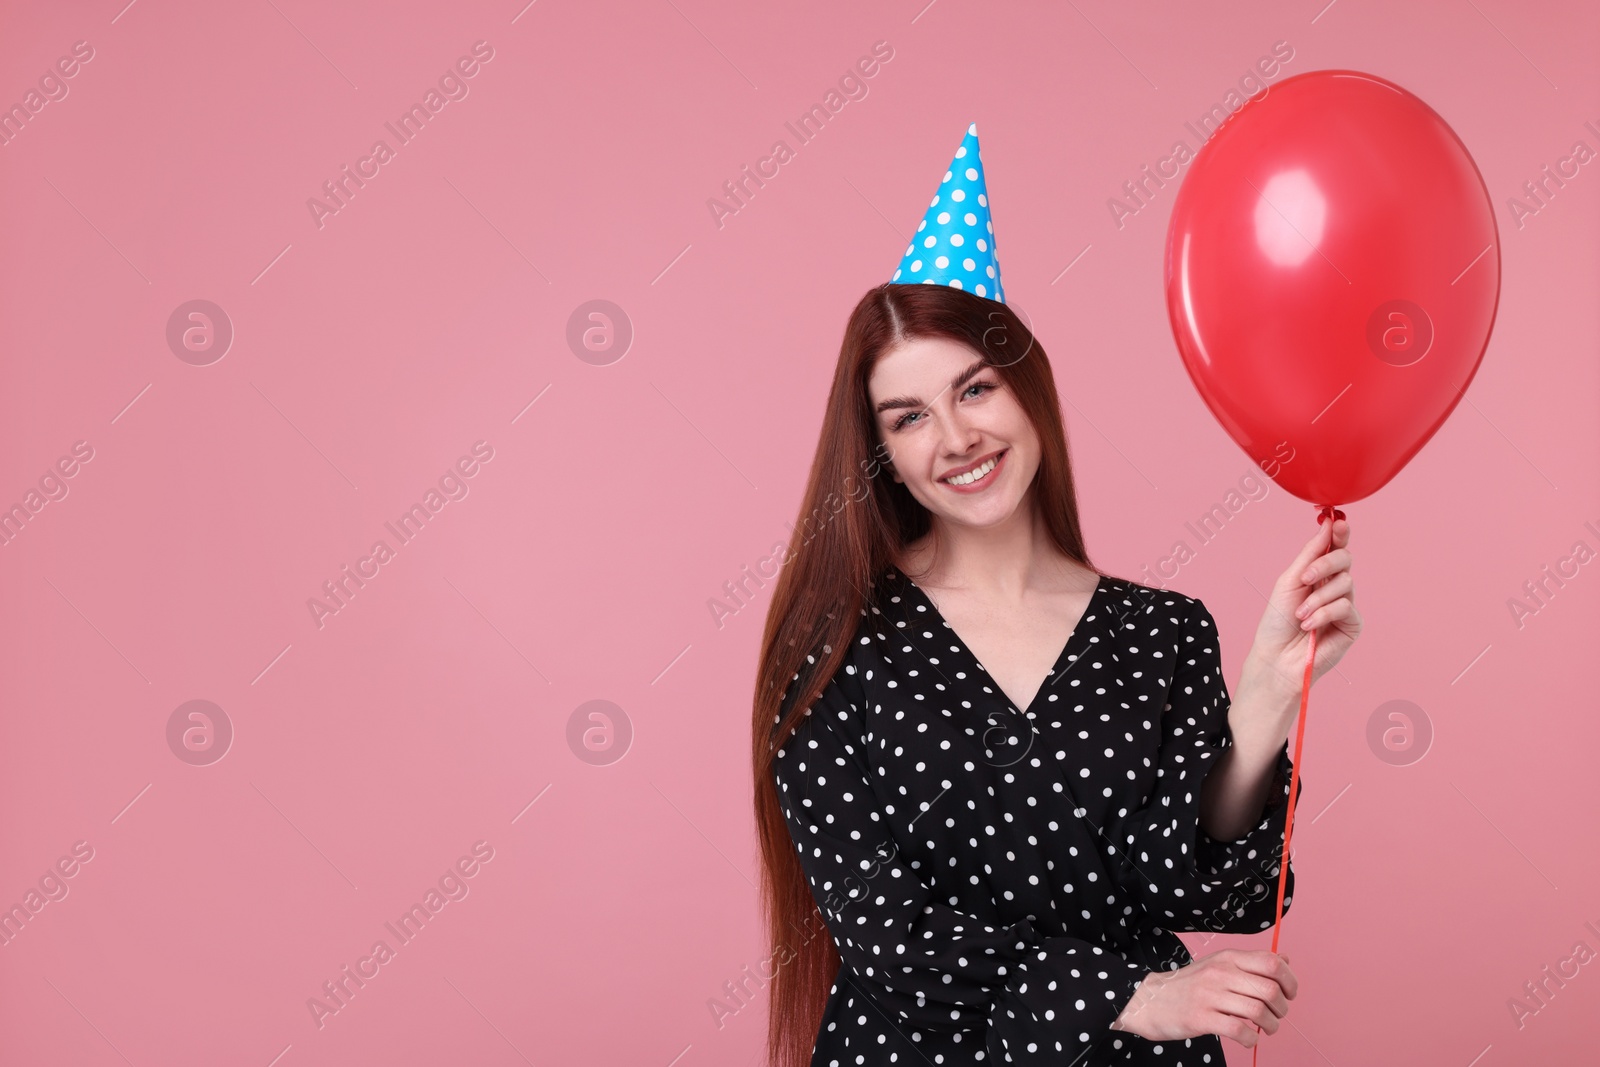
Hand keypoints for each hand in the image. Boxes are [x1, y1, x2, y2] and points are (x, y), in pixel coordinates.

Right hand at [1110, 949, 1296, 1048]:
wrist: (1151, 1000)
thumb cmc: (1191, 985)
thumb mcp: (1219, 965)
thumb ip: (1251, 963)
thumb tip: (1285, 959)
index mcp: (1228, 958)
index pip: (1272, 963)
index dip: (1290, 981)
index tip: (1289, 994)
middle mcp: (1220, 973)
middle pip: (1269, 990)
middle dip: (1282, 1009)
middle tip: (1276, 1015)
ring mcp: (1209, 996)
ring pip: (1258, 1012)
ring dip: (1270, 1026)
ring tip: (1265, 1029)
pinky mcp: (1200, 1018)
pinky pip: (1239, 1031)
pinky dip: (1251, 1039)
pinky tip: (1247, 1038)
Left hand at [1242, 515, 1361, 701]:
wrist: (1276, 656)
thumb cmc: (1278, 620)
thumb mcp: (1290, 581)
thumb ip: (1311, 554)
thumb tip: (1328, 525)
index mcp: (1318, 573)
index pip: (1335, 547)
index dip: (1339, 533)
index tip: (1337, 521)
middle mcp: (1335, 586)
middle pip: (1345, 559)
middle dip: (1324, 565)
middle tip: (1304, 578)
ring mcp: (1345, 605)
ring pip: (1345, 583)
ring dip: (1317, 598)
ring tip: (1299, 614)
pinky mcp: (1352, 625)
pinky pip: (1345, 607)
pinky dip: (1323, 614)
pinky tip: (1308, 626)